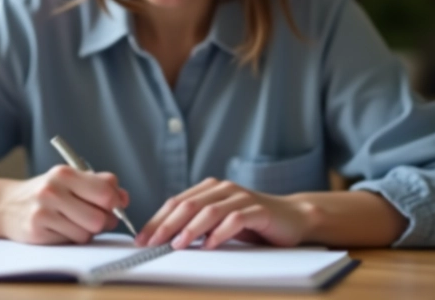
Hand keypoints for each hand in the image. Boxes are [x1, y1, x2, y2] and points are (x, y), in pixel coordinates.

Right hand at [0, 165, 128, 244]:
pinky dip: (72, 238)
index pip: (105, 191)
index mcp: (65, 173)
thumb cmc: (46, 193)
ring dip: (87, 231)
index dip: (116, 202)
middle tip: (96, 219)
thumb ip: (99, 185)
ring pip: (87, 232)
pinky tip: (60, 229)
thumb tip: (124, 199)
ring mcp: (43, 211)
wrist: (6, 205)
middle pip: (99, 217)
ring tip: (74, 222)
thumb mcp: (69, 180)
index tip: (113, 205)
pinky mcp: (37, 231)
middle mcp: (52, 190)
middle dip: (104, 221)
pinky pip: (72, 241)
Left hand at [135, 178, 313, 249]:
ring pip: (209, 210)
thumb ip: (197, 225)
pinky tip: (210, 245)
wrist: (292, 218)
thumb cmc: (253, 223)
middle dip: (166, 225)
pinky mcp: (258, 210)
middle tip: (152, 243)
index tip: (142, 239)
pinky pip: (235, 219)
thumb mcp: (220, 222)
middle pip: (188, 205)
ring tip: (177, 245)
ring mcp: (241, 197)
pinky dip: (220, 233)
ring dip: (190, 229)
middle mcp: (224, 189)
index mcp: (210, 189)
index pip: (177, 202)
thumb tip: (164, 240)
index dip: (157, 220)